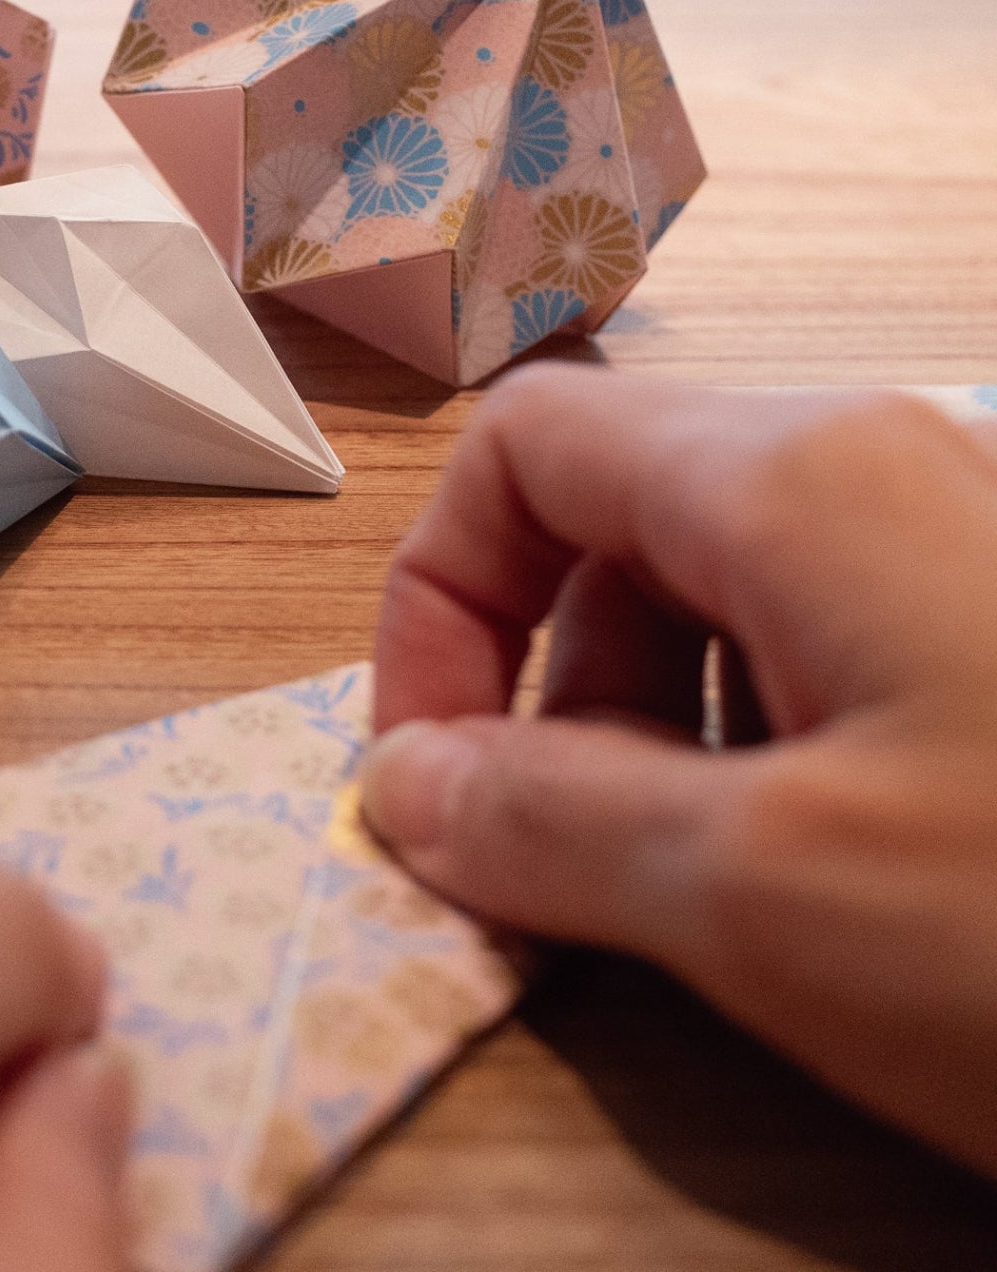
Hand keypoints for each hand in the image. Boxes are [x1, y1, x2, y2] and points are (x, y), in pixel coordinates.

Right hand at [361, 367, 996, 1176]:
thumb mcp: (773, 896)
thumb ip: (545, 820)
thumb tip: (402, 789)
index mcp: (796, 477)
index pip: (521, 446)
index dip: (437, 603)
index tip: (436, 779)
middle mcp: (887, 470)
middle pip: (617, 515)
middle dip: (539, 683)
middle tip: (549, 863)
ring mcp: (975, 554)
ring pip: (727, 591)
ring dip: (646, 732)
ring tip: (681, 894)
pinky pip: (839, 653)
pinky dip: (762, 755)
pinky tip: (819, 891)